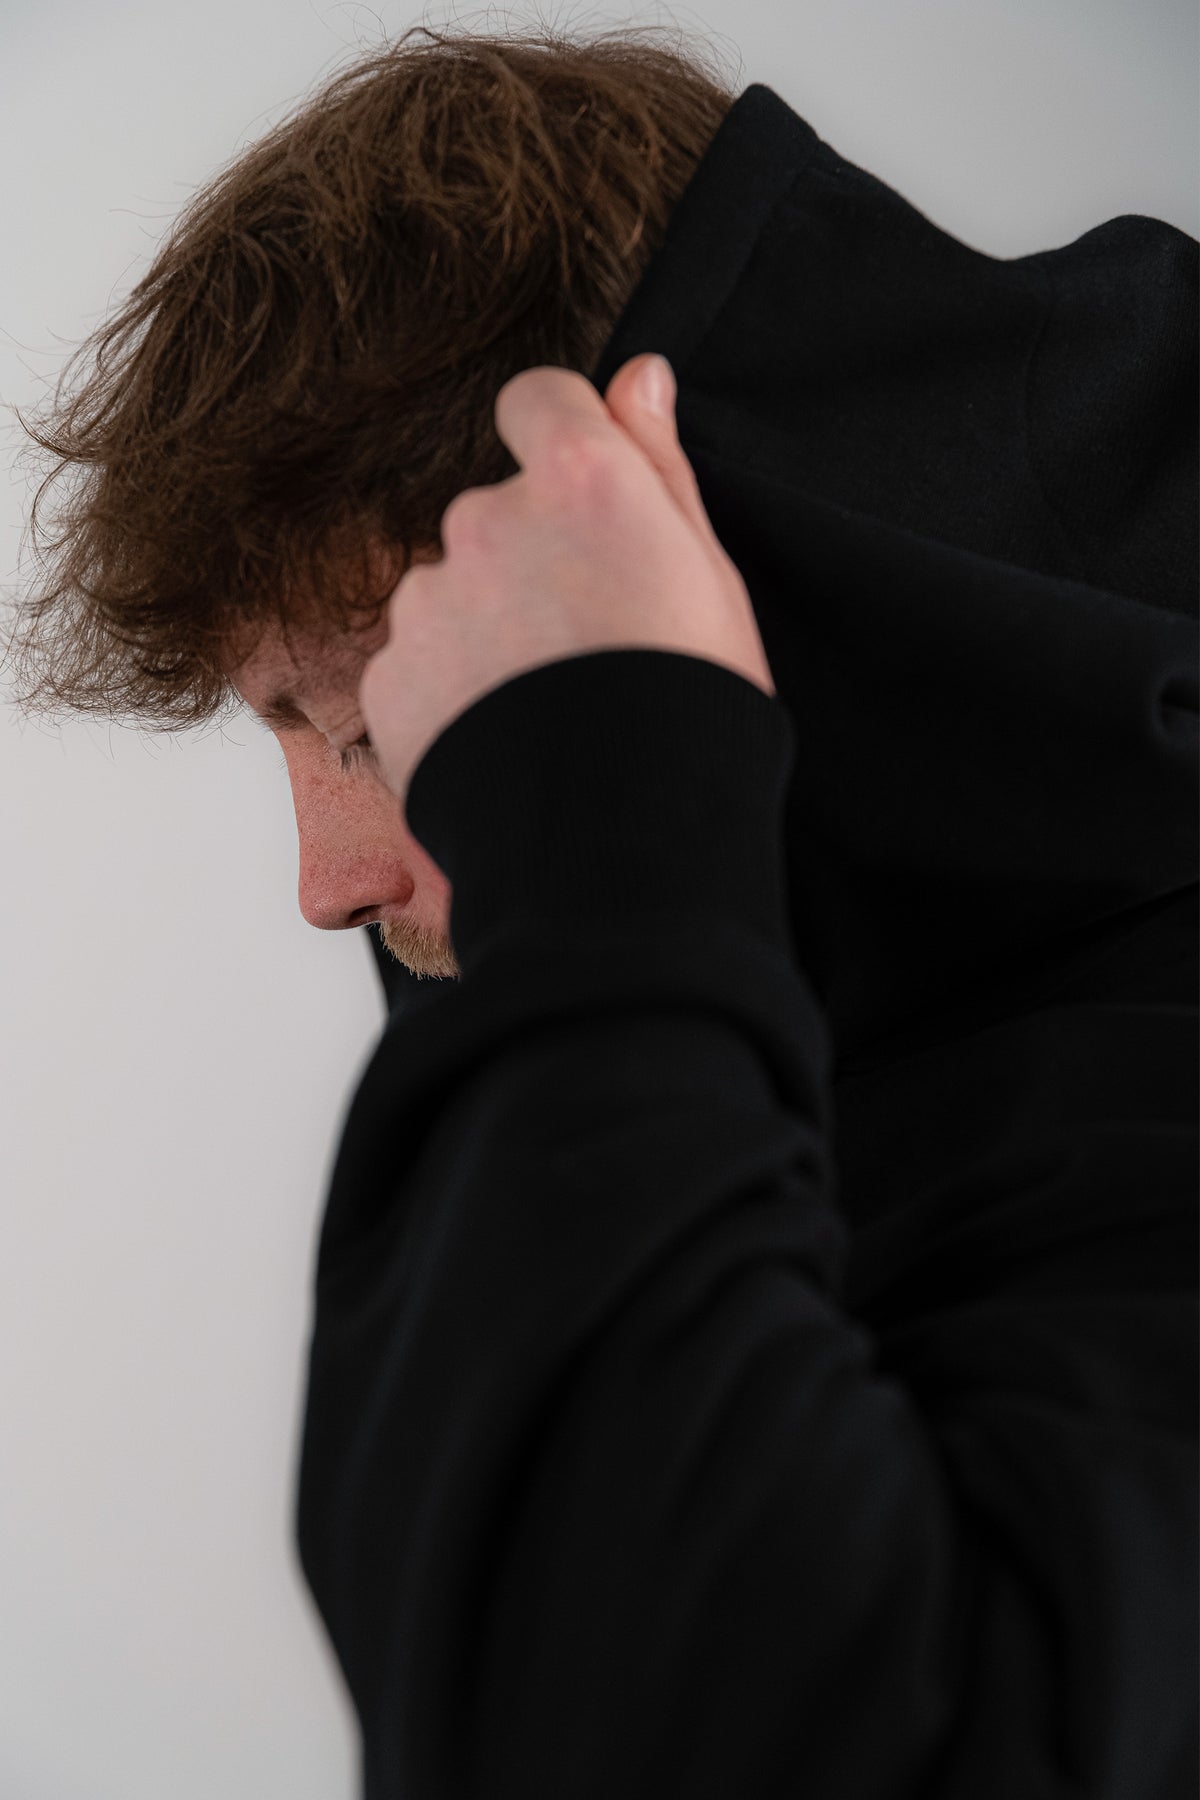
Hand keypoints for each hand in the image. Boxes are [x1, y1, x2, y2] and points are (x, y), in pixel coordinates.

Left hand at [359, 352, 774, 817]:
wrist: (618, 844)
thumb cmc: (690, 710)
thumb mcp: (708, 576)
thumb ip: (658, 465)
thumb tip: (638, 376)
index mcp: (580, 482)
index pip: (540, 401)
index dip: (562, 444)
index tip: (584, 501)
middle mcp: (488, 522)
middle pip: (498, 514)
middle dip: (531, 562)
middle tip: (586, 647)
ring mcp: (429, 601)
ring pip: (455, 592)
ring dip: (488, 629)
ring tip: (544, 708)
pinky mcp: (390, 676)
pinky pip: (421, 662)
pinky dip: (453, 691)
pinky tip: (505, 739)